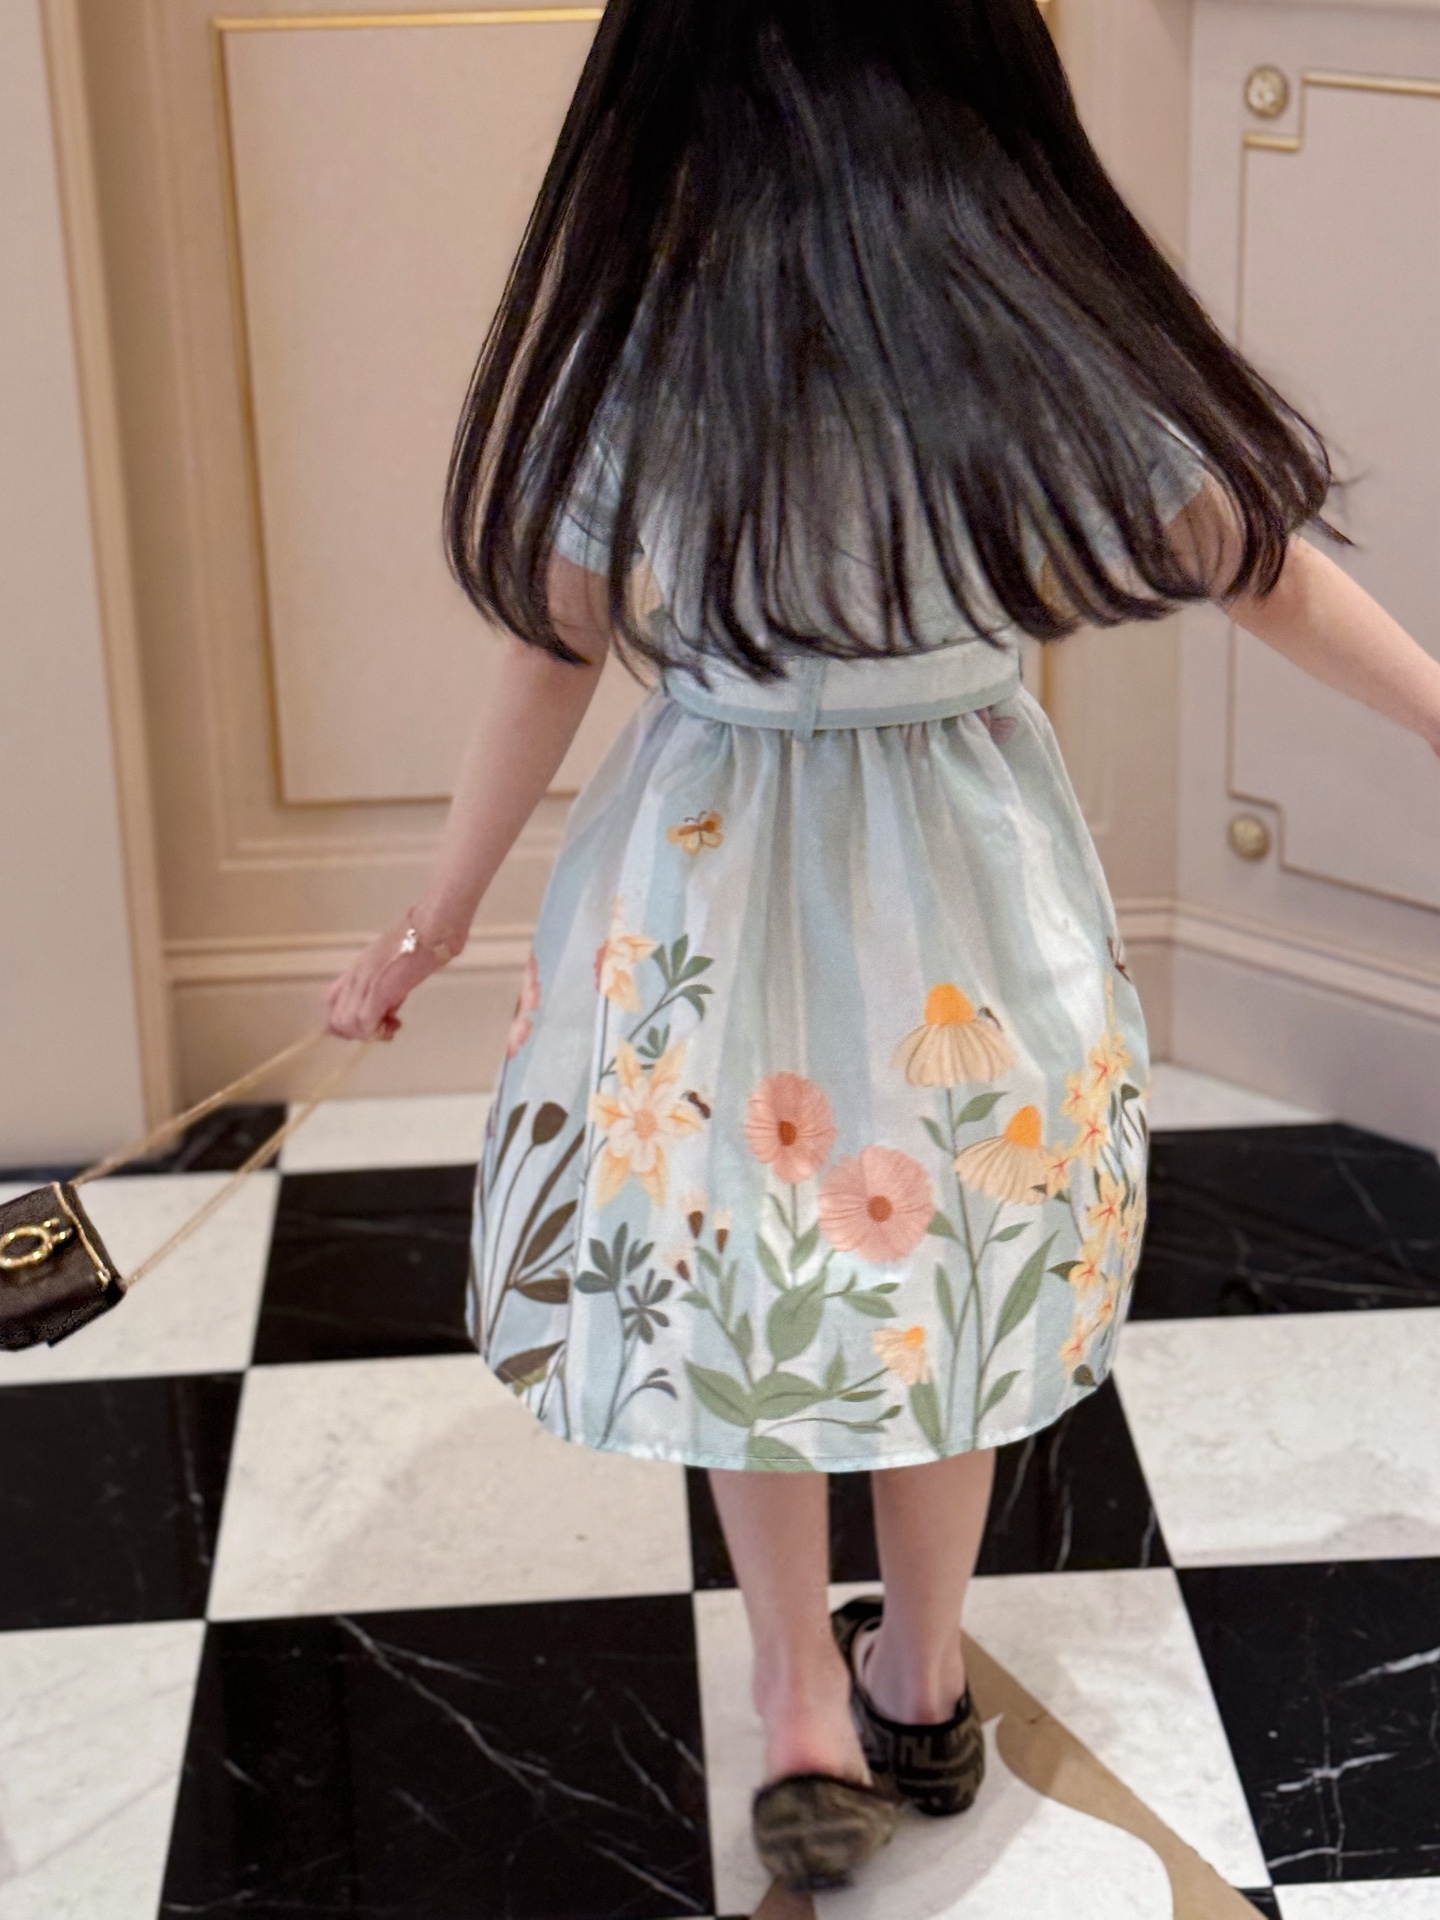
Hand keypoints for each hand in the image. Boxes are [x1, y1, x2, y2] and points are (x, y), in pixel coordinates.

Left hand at [324, 914, 459, 1040]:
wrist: (433, 926)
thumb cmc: (424, 941)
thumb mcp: (397, 966)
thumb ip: (388, 989)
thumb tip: (390, 1009)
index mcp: (358, 968)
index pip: (331, 1002)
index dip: (345, 1022)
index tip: (368, 1025)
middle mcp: (355, 976)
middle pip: (335, 1020)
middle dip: (356, 1033)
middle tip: (381, 1029)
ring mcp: (365, 982)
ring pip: (346, 1024)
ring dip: (367, 1034)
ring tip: (390, 1027)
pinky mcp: (379, 990)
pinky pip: (365, 1022)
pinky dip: (376, 1031)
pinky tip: (394, 1025)